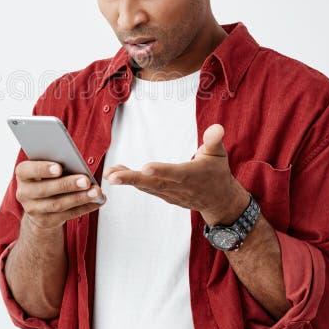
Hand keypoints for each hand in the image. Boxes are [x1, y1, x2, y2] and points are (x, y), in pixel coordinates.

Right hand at [15, 160, 105, 231]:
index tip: (59, 168)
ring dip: (80, 198)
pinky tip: (97, 201)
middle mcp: (24, 193)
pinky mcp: (46, 221)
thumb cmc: (46, 177)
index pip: (28, 170)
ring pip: (58, 204)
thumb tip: (76, 163)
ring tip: (96, 192)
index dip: (42, 169)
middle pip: (45, 190)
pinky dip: (85, 207)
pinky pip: (68, 214)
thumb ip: (55, 164)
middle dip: (67, 184)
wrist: (37, 204)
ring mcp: (34, 209)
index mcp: (23, 174)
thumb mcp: (45, 168)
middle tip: (86, 180)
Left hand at [103, 124, 248, 224]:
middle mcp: (178, 186)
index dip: (161, 171)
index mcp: (191, 174)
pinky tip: (115, 174)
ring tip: (109, 173)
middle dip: (132, 180)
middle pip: (153, 183)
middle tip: (113, 177)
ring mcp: (170, 193)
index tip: (145, 168)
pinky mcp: (164, 196)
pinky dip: (131, 182)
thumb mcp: (219, 154)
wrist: (218, 201)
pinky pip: (146, 189)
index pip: (175, 173)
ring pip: (146, 187)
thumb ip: (214, 141)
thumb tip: (217, 127)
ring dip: (126, 180)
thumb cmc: (217, 172)